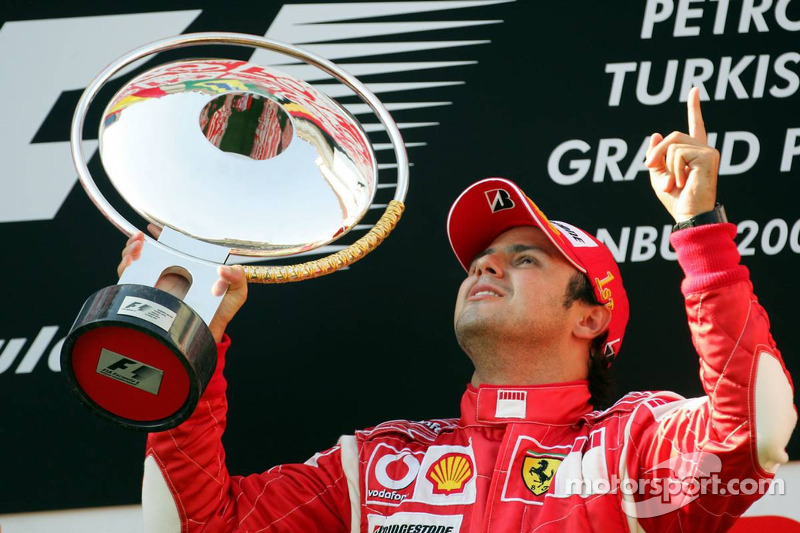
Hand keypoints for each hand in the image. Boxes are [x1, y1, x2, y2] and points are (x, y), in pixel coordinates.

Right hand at [117, 224, 247, 342]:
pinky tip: (130, 263)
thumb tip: (222, 270)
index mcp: (188, 267)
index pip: (171, 246)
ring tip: (137, 248)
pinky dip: (125, 269)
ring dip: (130, 251)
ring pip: (135, 264)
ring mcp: (157, 285)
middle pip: (146, 252)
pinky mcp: (146, 298)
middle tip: (141, 238)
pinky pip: (129, 282)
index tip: (153, 228)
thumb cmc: (221, 312)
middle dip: (138, 242)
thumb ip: (237, 276)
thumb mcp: (236, 291)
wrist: (207, 335)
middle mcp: (170, 273)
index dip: (161, 235)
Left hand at [645, 87, 719, 222]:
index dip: (694, 108)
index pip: (694, 126)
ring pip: (673, 145)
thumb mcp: (659, 175)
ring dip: (667, 167)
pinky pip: (678, 153)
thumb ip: (656, 156)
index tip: (694, 89)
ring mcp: (708, 151)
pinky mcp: (708, 155)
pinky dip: (674, 169)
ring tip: (676, 183)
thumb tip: (656, 134)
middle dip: (656, 154)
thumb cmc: (676, 199)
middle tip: (653, 171)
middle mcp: (704, 149)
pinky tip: (683, 181)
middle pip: (672, 136)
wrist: (688, 214)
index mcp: (693, 153)